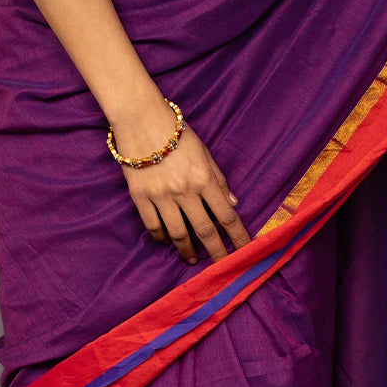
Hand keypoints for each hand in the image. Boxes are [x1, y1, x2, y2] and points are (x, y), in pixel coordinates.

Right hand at [111, 99, 251, 263]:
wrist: (140, 119)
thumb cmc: (175, 132)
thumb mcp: (204, 152)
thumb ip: (218, 180)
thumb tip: (233, 205)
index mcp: (204, 179)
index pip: (226, 216)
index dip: (238, 237)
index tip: (246, 252)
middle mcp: (185, 191)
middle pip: (205, 230)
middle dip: (216, 252)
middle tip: (222, 268)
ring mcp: (161, 196)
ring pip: (178, 233)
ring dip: (187, 250)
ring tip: (192, 259)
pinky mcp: (140, 197)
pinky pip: (153, 225)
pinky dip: (161, 237)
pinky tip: (167, 241)